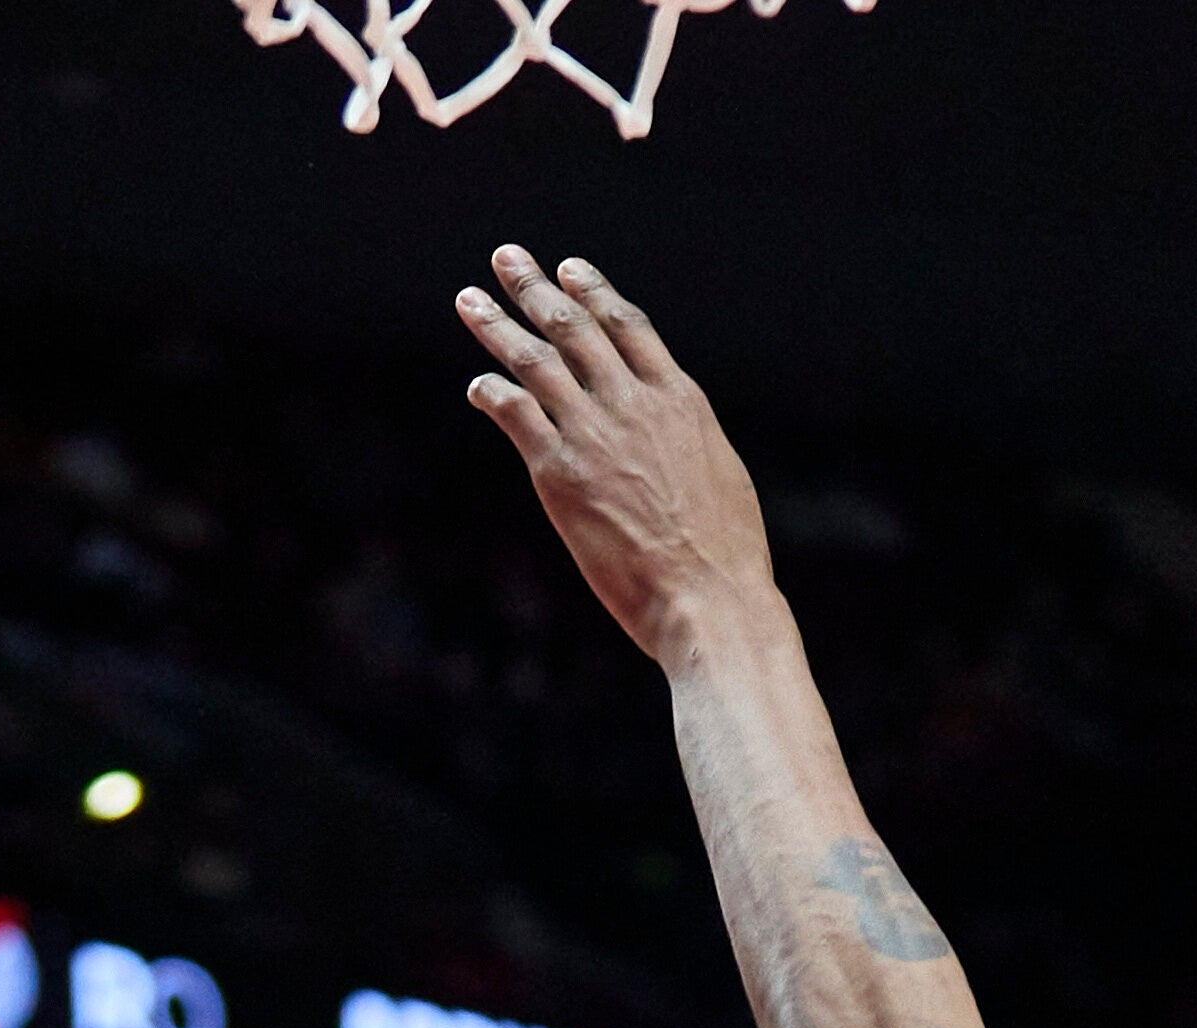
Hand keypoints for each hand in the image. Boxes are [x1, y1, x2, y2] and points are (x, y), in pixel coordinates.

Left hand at [457, 247, 773, 664]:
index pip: (628, 326)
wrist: (711, 599)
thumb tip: (674, 438)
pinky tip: (477, 386)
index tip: (569, 268)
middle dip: (535, 289)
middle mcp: (634, 403)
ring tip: (470, 300)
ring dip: (497, 325)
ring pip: (535, 360)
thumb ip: (686, 442)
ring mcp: (594, 433)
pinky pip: (514, 414)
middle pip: (575, 327)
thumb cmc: (726, 556)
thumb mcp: (720, 476)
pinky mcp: (559, 472)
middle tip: (507, 259)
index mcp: (680, 399)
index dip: (594, 292)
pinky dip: (491, 392)